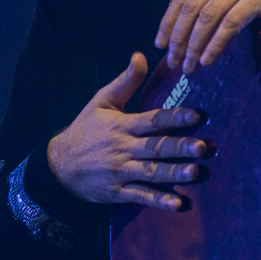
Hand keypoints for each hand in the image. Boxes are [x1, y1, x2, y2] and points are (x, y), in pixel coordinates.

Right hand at [46, 53, 208, 210]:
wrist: (58, 165)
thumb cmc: (85, 129)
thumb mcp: (101, 101)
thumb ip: (126, 81)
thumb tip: (141, 55)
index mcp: (122, 126)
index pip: (152, 120)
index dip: (175, 117)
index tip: (197, 115)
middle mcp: (123, 149)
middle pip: (155, 147)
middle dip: (179, 147)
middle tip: (203, 147)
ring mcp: (121, 172)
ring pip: (151, 173)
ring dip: (174, 174)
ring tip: (196, 172)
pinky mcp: (118, 192)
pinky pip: (140, 196)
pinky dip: (158, 201)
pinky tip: (177, 204)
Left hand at [155, 0, 260, 72]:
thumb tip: (189, 29)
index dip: (168, 21)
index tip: (160, 44)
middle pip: (192, 7)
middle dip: (179, 38)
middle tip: (174, 62)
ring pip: (207, 16)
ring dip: (195, 45)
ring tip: (190, 66)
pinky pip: (230, 24)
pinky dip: (216, 44)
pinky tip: (209, 60)